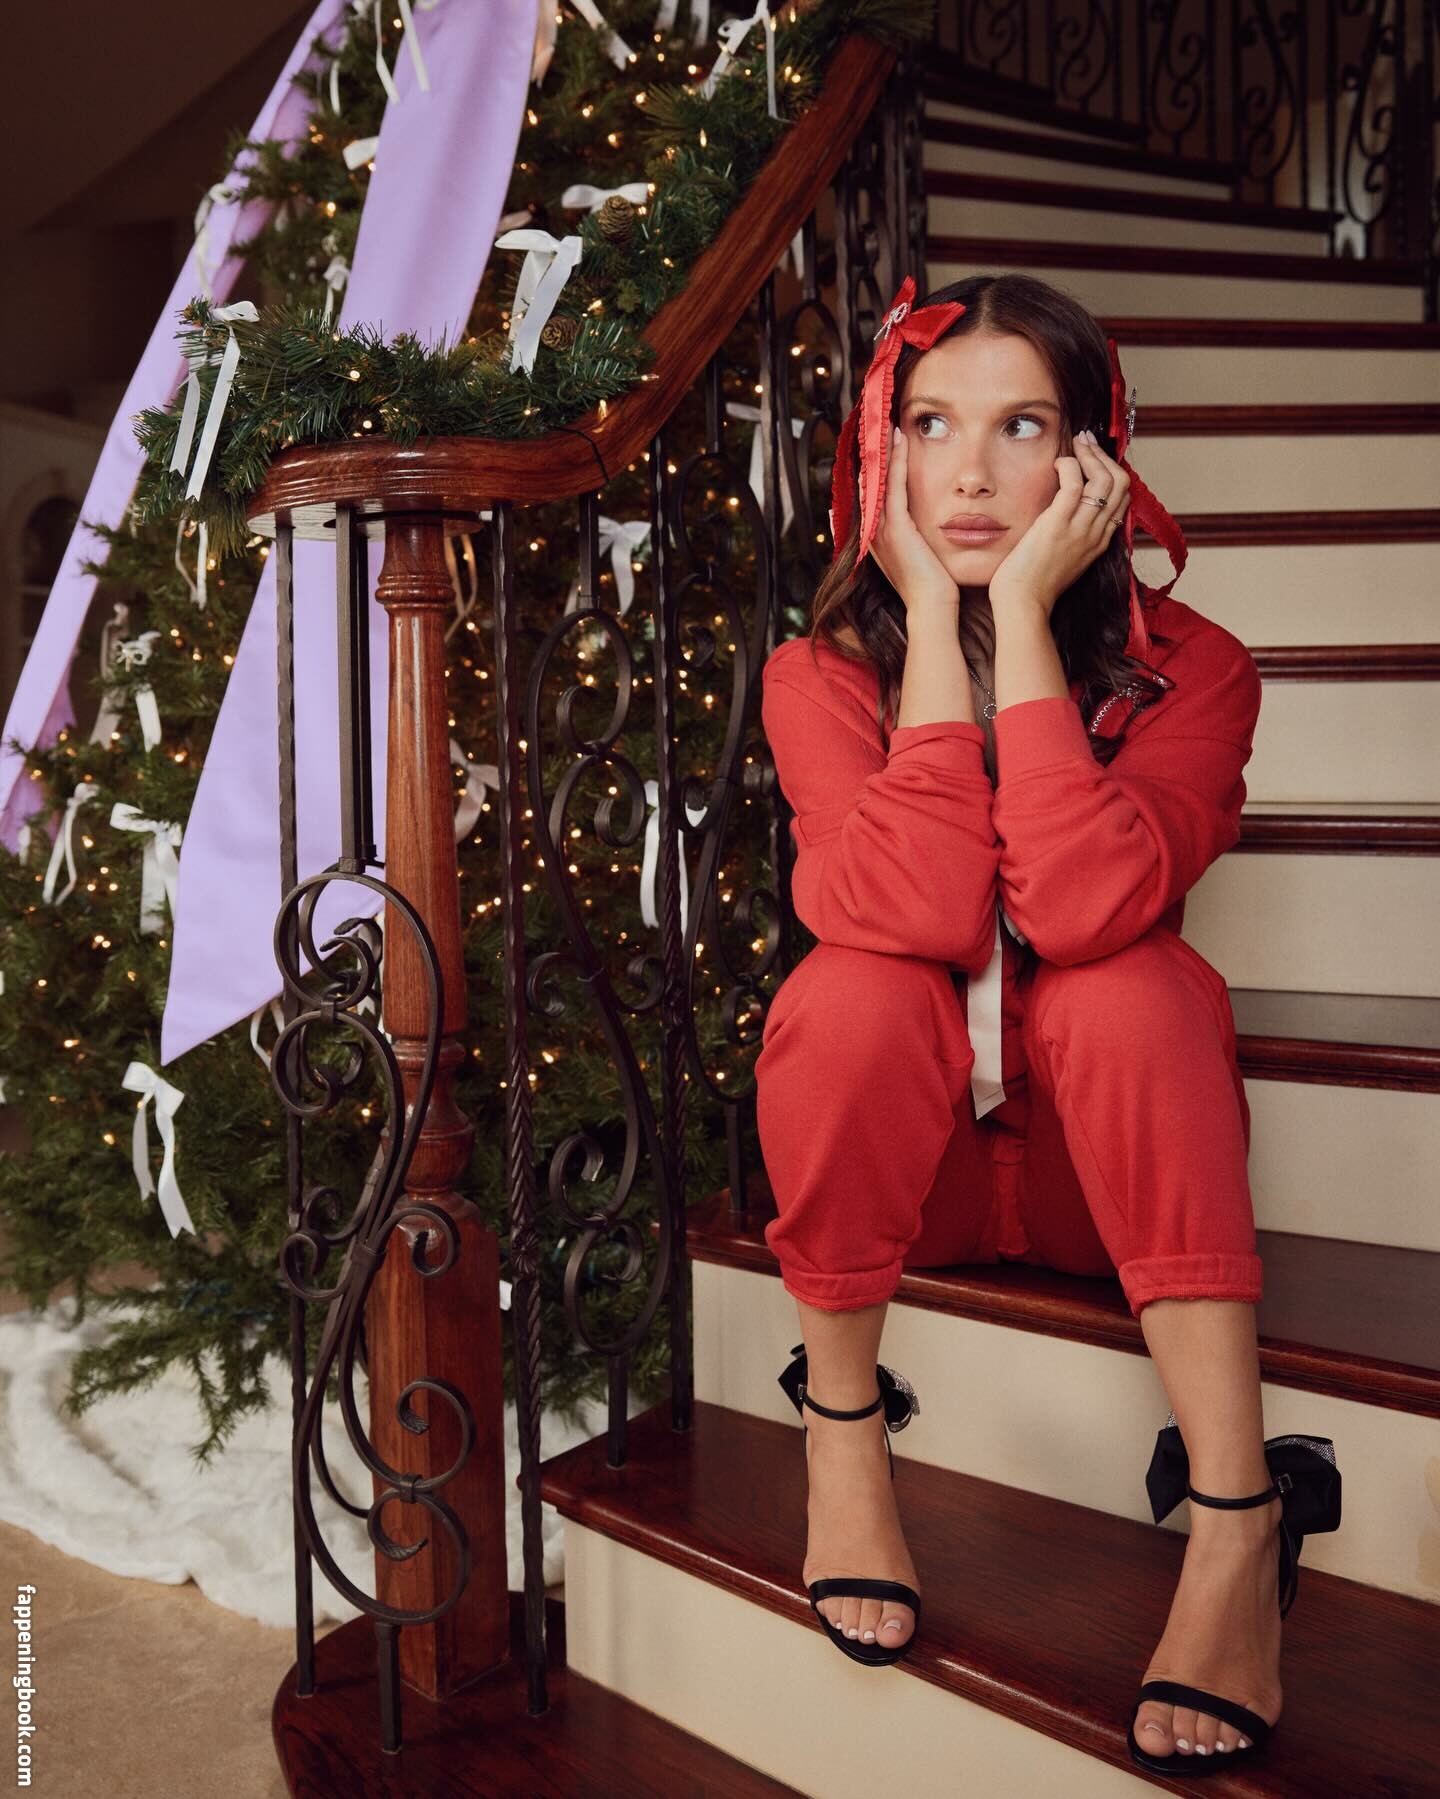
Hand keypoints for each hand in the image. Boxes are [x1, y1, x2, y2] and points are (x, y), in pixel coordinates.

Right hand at [867, 424, 958, 613]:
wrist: (932, 608)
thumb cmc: (935, 586)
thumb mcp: (923, 555)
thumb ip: (921, 535)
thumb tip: (935, 521)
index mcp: (878, 536)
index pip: (872, 492)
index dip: (874, 467)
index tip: (881, 442)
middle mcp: (873, 530)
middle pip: (868, 481)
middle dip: (873, 453)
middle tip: (878, 423)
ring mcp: (879, 529)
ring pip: (877, 479)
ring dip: (882, 450)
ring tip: (886, 424)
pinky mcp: (894, 528)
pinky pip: (892, 485)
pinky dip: (895, 461)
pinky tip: (901, 440)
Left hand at [988, 429, 1130, 619]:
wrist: (1023, 604)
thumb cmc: (1033, 585)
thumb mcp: (1064, 559)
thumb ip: (1071, 536)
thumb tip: (1065, 512)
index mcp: (1099, 542)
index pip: (1121, 500)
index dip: (1113, 473)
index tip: (1096, 459)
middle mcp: (1096, 533)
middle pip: (1120, 484)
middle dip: (1105, 456)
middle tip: (1087, 442)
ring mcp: (1080, 529)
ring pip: (1104, 479)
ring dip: (1090, 454)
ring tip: (1076, 443)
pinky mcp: (1058, 524)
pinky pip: (1074, 484)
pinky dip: (1069, 465)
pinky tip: (1058, 462)